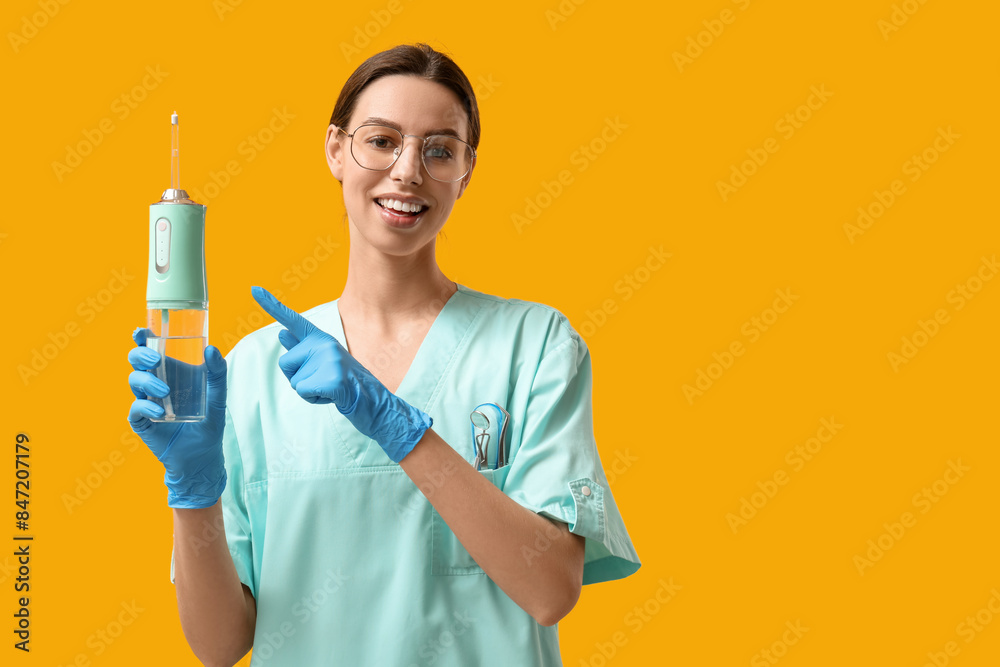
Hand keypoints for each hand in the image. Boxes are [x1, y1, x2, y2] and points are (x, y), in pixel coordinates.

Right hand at [127, 327, 227, 507]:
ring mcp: (146, 402)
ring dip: (147, 382)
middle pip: (137, 361)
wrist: (203, 457)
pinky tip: (160, 412)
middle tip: (155, 360)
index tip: (140, 331)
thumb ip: (218, 374)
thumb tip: (212, 349)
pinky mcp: (142, 422)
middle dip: (140, 355)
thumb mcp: (218, 398)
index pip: (151, 349)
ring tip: (165, 392)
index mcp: (171, 373)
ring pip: (134, 382)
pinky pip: (136, 409)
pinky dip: (145, 407)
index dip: (142, 338)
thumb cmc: (210, 424)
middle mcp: (155, 384)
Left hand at [251, 286, 431, 462]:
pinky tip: (332, 396)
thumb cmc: (345, 383)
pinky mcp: (332, 378)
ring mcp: (330, 360)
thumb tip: (281, 333)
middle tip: (322, 382)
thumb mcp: (323, 362)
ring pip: (294, 381)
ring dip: (308, 392)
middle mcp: (325, 344)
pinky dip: (314, 400)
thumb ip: (302, 348)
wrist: (375, 403)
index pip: (293, 320)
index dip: (272, 305)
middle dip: (297, 379)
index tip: (253, 289)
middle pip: (285, 363)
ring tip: (329, 390)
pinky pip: (303, 391)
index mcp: (321, 339)